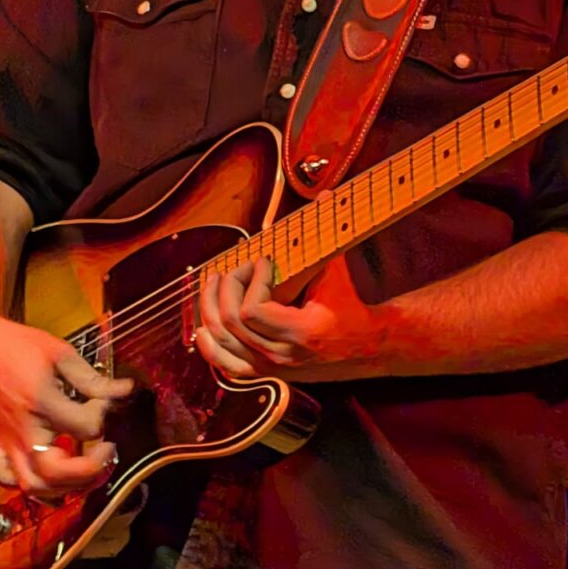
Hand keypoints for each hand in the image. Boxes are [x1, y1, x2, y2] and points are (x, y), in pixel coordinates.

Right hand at [0, 310, 133, 492]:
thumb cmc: (18, 345)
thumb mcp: (60, 353)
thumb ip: (93, 378)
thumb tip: (125, 390)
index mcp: (41, 402)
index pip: (85, 427)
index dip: (104, 414)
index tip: (106, 399)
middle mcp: (23, 430)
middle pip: (56, 473)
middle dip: (89, 470)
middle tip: (107, 449)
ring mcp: (8, 442)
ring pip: (33, 486)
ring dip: (66, 486)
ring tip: (87, 469)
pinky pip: (7, 479)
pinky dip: (29, 484)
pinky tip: (49, 473)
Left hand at [195, 255, 386, 382]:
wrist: (365, 347)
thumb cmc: (349, 307)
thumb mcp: (336, 274)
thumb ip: (326, 237)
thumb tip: (325, 197)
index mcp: (301, 332)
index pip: (252, 311)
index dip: (252, 281)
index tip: (264, 262)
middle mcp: (282, 355)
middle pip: (231, 322)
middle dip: (229, 286)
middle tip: (240, 267)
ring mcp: (270, 366)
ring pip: (222, 340)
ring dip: (211, 307)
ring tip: (214, 282)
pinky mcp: (265, 371)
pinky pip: (226, 363)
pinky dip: (209, 344)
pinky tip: (203, 325)